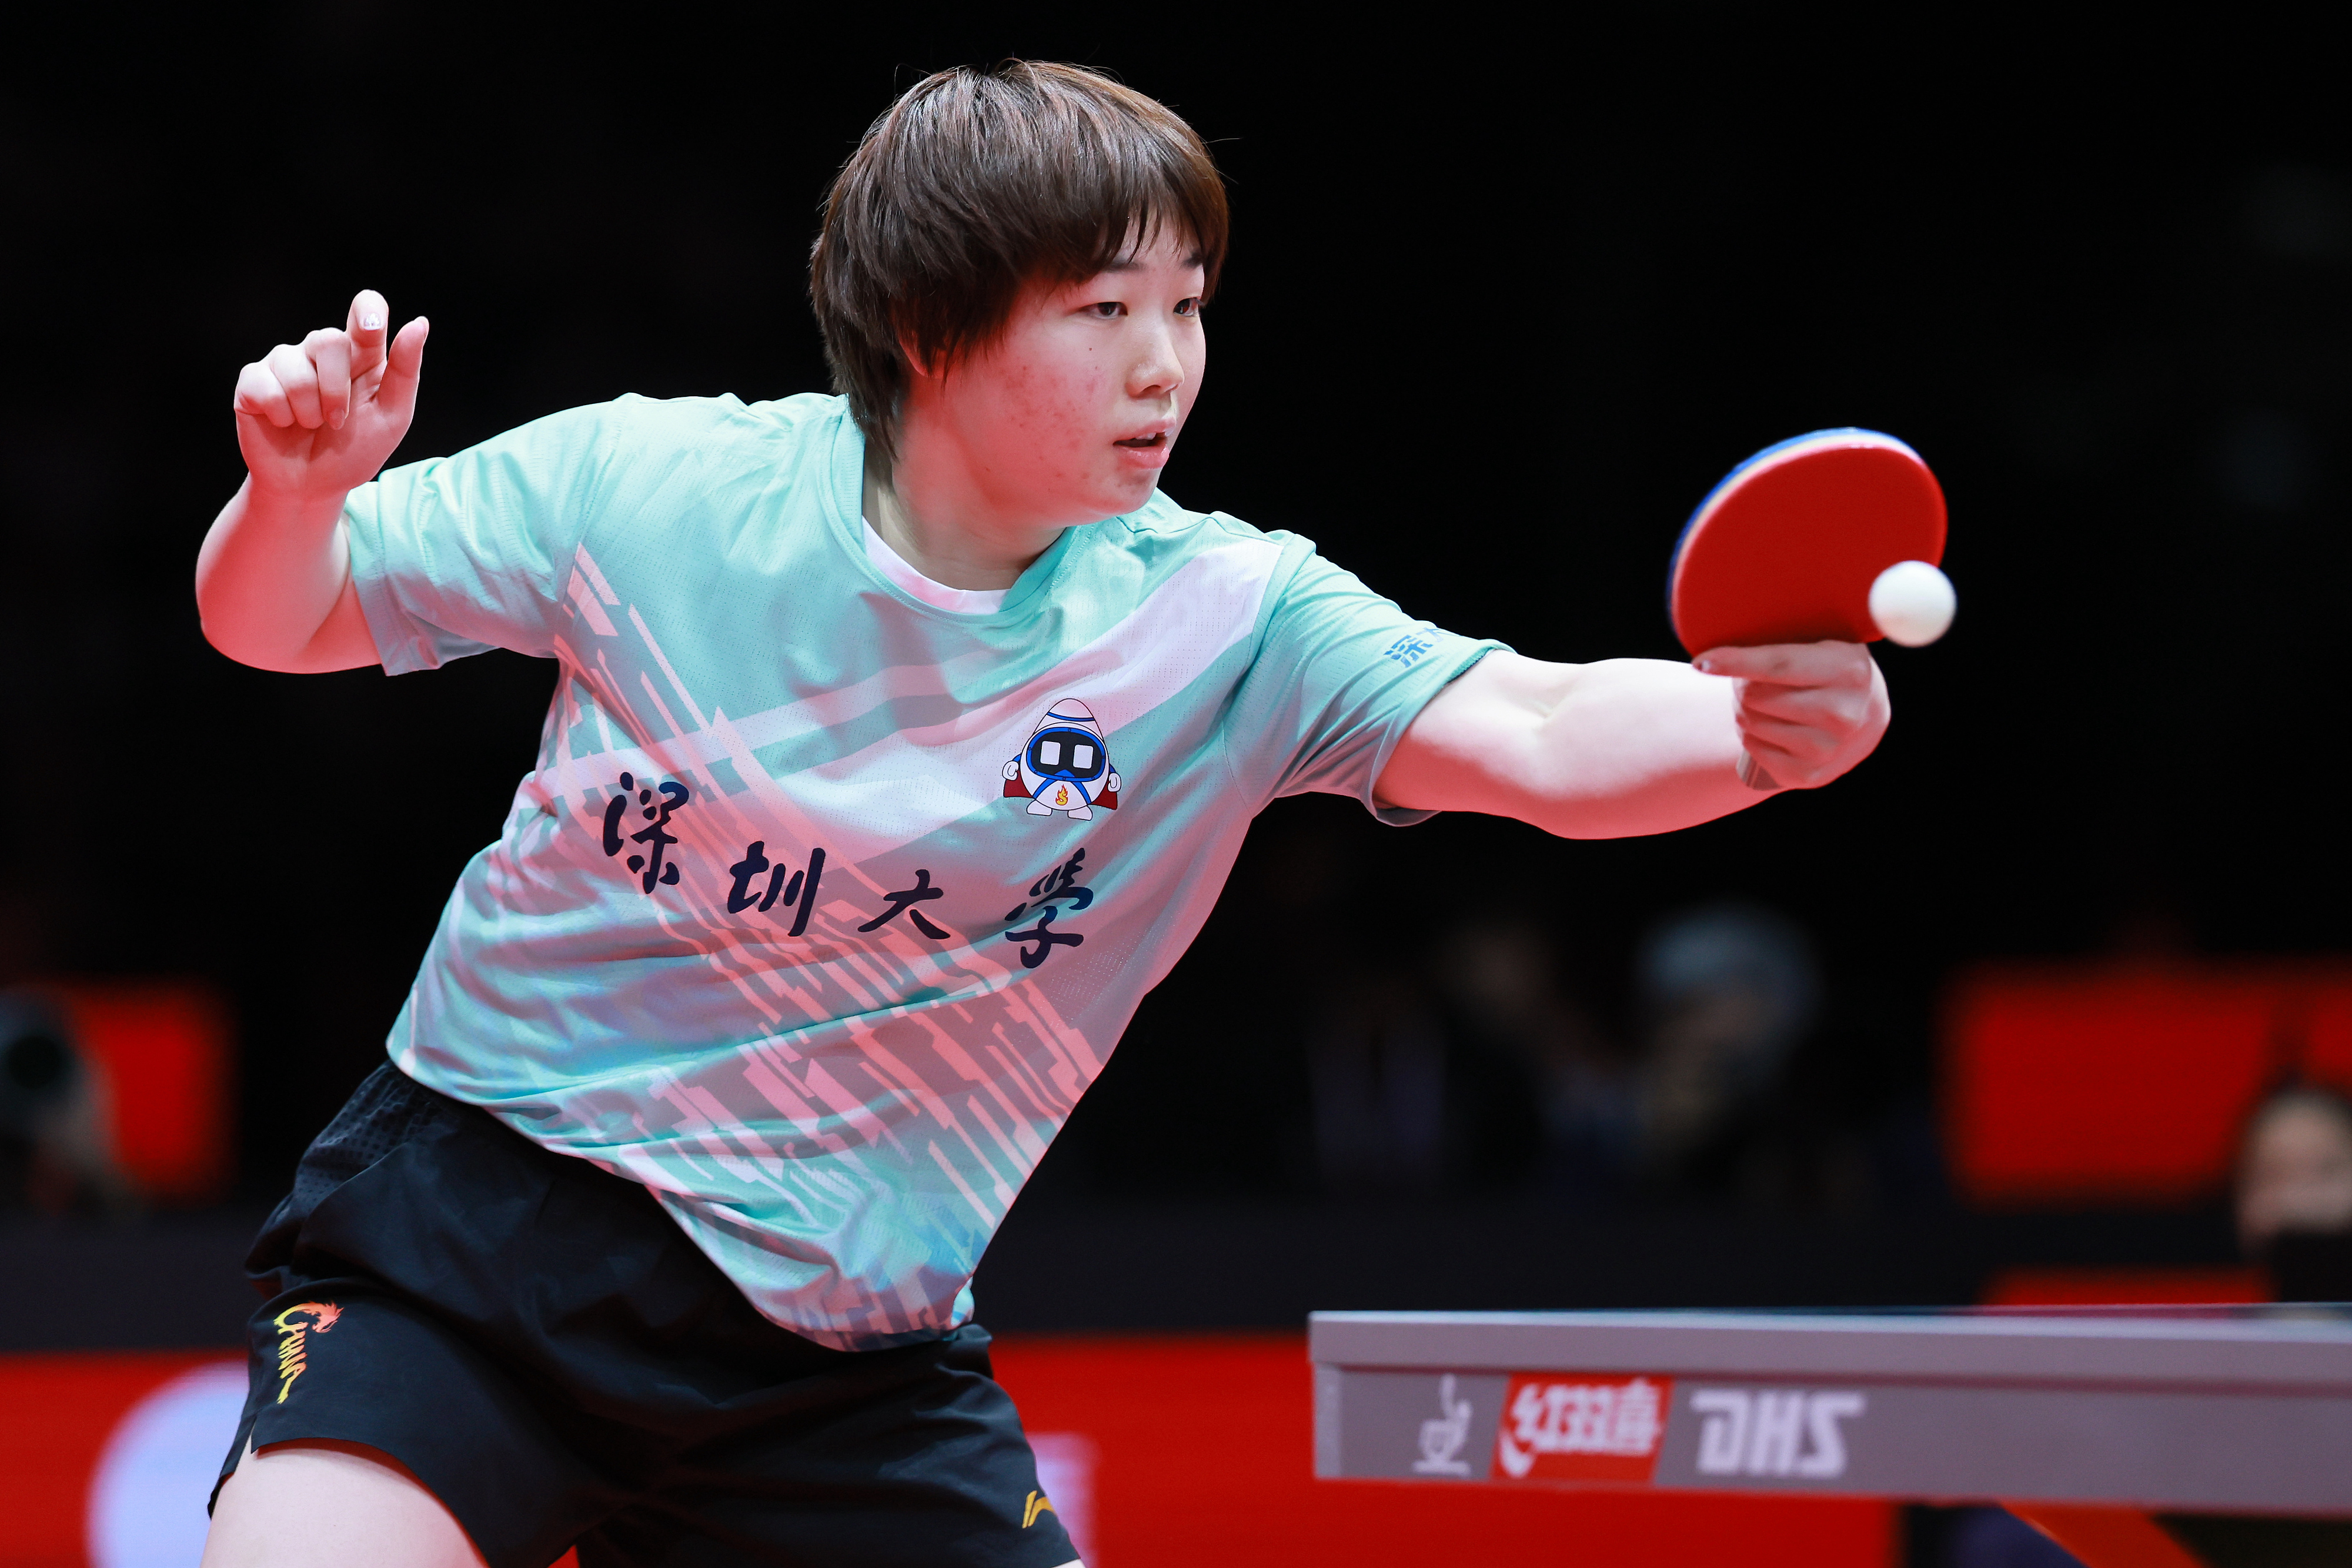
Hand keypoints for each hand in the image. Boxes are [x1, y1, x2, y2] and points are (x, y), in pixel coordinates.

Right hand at [232, 289, 427, 499]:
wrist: (314, 486)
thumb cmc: (355, 450)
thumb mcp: (392, 417)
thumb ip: (405, 371)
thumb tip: (419, 323)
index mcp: (360, 354)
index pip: (365, 309)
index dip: (368, 311)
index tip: (371, 328)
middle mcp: (320, 350)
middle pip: (328, 339)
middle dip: (336, 391)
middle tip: (337, 420)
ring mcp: (284, 362)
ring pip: (297, 370)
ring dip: (310, 411)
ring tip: (311, 425)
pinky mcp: (253, 381)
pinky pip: (268, 389)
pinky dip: (282, 417)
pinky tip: (285, 424)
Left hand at [1693, 641, 1888, 789]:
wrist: (1866, 715)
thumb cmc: (1829, 666)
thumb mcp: (1823, 641)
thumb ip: (1786, 634)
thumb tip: (1725, 632)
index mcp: (1849, 670)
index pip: (1779, 665)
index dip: (1736, 661)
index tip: (1701, 661)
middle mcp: (1844, 714)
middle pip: (1754, 695)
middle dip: (1742, 683)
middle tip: (1754, 678)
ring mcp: (1829, 749)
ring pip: (1748, 721)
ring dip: (1744, 708)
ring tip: (1767, 701)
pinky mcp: (1810, 775)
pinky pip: (1752, 748)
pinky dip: (1751, 735)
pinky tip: (1773, 726)